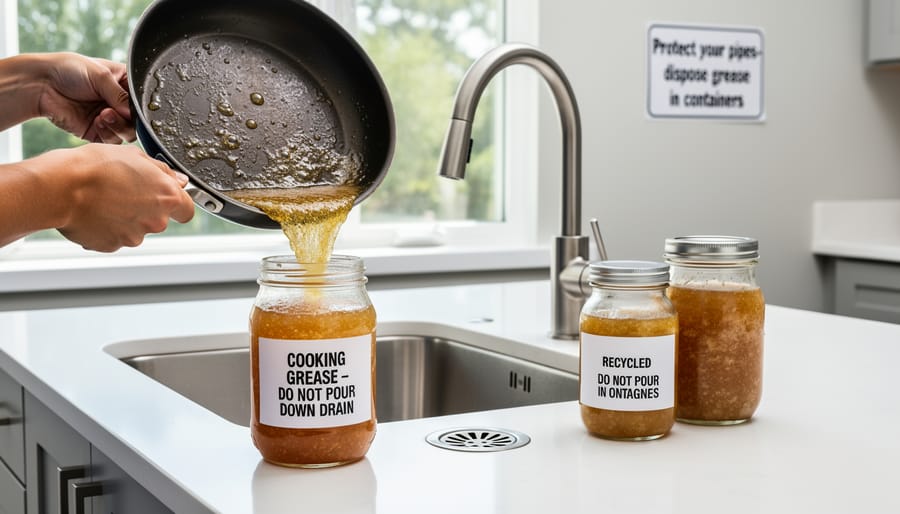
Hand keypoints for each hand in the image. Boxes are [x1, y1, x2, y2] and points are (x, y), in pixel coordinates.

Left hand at [36, 52, 134, 143]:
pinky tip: (97, 122)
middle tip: (115, 111)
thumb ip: (120, 95)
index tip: (137, 107)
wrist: (41, 84)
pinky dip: (107, 133)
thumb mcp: (101, 75)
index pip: (144, 99)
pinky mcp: (97, 132)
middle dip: (129, 118)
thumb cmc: (69, 70)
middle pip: (139, 120)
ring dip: (118, 126)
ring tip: (103, 115)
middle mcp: (119, 103)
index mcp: (124, 84)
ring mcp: (109, 119)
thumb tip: (134, 115)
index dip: (143, 105)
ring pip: (128, 132)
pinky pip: (112, 140)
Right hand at [49, 144, 194, 251]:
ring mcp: (134, 236)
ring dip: (124, 217)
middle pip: (159, 218)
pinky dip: (106, 227)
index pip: (186, 210)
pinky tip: (93, 211)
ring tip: (103, 199)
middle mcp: (156, 221)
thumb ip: (162, 172)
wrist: (61, 187)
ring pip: (135, 228)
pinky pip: (114, 237)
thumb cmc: (96, 166)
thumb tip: (178, 180)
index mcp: (167, 197)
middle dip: (145, 208)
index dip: (178, 204)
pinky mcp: (112, 246)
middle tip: (122, 190)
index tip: (167, 199)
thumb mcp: (135, 155)